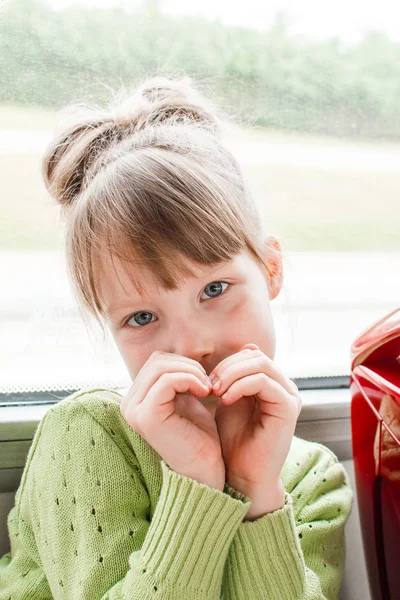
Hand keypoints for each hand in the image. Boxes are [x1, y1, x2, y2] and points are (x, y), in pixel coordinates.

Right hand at [120, 351, 224, 490]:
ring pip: (161, 366)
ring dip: (191, 371)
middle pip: (157, 360)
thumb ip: (180, 378)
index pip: (157, 361)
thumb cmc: (199, 437)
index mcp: (137, 398)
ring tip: (208, 387)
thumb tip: (185, 354)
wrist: (204, 471)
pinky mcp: (146, 415)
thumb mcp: (187, 400)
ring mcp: (134, 409)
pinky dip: (190, 379)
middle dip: (188, 365)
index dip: (184, 364)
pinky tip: (205, 392)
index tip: (205, 380)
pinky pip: (166, 380)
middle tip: (209, 382)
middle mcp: (129, 403)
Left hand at [210, 344, 301, 517]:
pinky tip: (225, 399)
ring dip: (231, 374)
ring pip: (260, 364)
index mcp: (273, 384)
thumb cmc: (234, 440)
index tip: (207, 381)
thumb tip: (246, 347)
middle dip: (228, 366)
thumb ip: (236, 376)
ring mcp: (290, 396)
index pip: (252, 355)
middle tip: (209, 385)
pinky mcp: (289, 407)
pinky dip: (240, 385)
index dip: (227, 363)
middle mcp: (285, 387)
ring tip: (215, 391)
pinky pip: (263, 381)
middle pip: (256, 356)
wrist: (242, 475)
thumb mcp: (231, 399)